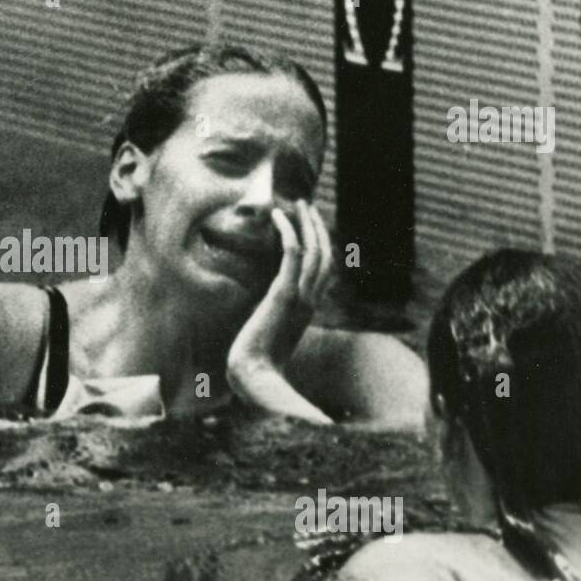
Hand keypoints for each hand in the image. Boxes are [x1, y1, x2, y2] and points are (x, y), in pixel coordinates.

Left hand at [226, 201, 333, 420]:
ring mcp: (301, 297)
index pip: (323, 272)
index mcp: (308, 311)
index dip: (320, 248)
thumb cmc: (256, 364)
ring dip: (308, 224)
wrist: (255, 376)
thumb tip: (262, 320)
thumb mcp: (268, 339)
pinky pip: (293, 254)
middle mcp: (311, 301)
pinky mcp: (284, 294)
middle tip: (308, 207)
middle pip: (325, 256)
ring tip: (299, 203)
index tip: (310, 229)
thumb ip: (271, 324)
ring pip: (315, 251)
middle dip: (318, 229)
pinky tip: (278, 216)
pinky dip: (288, 231)